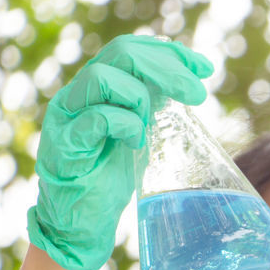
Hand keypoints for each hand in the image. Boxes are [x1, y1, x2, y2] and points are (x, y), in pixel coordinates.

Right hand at [28, 35, 213, 269]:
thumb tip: (187, 84)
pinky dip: (124, 125)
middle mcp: (77, 94)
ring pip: (102, 78)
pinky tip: (136, 142)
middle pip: (120, 53)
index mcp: (96, 88)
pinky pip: (95, 119)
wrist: (81, 221)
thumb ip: (153, 105)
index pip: (131, 48)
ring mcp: (66, 117)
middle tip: (198, 94)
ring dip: (139, 98)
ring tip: (150, 124)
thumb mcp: (139, 131)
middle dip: (166, 69)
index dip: (170, 52)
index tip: (206, 67)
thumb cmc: (109, 175)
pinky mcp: (63, 145)